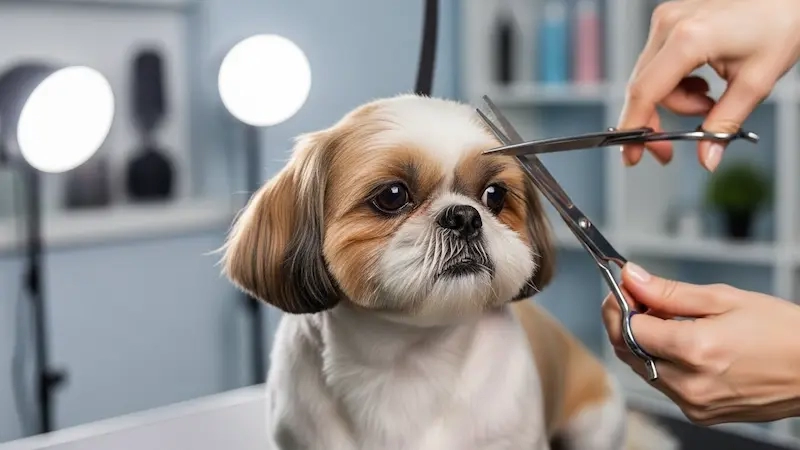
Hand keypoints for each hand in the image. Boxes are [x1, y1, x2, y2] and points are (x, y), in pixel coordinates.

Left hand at [602, 263, 799, 424]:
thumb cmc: (782, 331)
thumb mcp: (724, 299)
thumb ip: (669, 292)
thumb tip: (631, 278)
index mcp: (694, 350)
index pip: (629, 328)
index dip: (620, 305)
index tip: (623, 289)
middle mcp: (689, 383)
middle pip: (628, 351)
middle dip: (625, 322)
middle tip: (640, 300)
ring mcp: (694, 404)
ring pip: (642, 369)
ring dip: (643, 343)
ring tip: (669, 320)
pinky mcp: (701, 414)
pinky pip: (664, 385)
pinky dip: (662, 363)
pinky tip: (682, 345)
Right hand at [618, 0, 799, 170]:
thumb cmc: (780, 22)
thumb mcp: (755, 82)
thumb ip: (725, 124)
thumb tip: (707, 157)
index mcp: (688, 39)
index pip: (644, 93)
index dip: (634, 129)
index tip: (632, 154)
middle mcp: (670, 25)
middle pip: (644, 89)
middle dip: (658, 120)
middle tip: (671, 146)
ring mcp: (667, 20)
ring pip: (652, 80)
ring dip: (675, 101)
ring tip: (708, 101)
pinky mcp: (671, 21)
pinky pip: (659, 64)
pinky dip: (676, 83)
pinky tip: (701, 83)